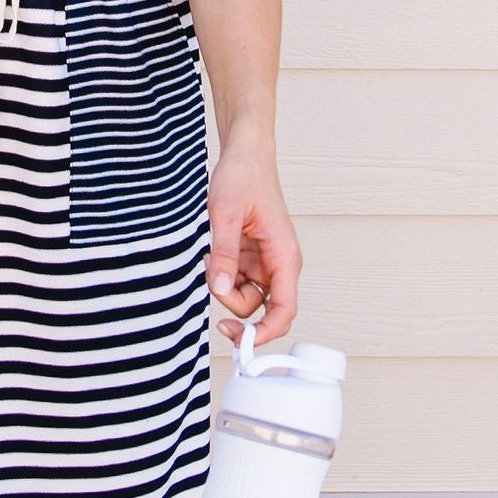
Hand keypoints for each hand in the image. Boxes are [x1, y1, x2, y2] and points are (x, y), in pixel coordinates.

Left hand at [206, 139, 300, 346]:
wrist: (244, 155)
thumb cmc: (244, 177)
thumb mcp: (225, 214)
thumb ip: (224, 255)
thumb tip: (221, 290)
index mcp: (285, 257)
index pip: (284, 310)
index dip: (266, 333)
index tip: (242, 342)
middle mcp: (279, 265)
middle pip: (258, 309)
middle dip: (231, 300)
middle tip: (213, 274)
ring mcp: (264, 263)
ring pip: (243, 297)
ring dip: (223, 284)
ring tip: (213, 253)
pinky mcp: (250, 259)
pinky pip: (235, 281)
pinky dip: (220, 274)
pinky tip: (215, 252)